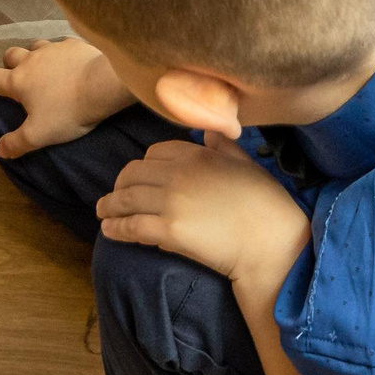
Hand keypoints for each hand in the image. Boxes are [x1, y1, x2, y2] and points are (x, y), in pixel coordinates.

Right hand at [0, 39, 132, 157]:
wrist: (103, 85)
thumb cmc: (67, 111)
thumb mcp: (39, 135)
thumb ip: (16, 143)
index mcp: (18, 80)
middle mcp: (31, 59)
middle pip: (10, 55)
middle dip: (9, 66)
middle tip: (18, 82)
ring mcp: (53, 48)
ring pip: (35, 46)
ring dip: (33, 56)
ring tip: (43, 70)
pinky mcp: (74, 44)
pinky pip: (61, 44)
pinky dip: (60, 53)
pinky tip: (68, 62)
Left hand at [95, 137, 310, 297]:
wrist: (271, 242)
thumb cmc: (266, 204)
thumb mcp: (245, 163)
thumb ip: (223, 146)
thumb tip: (210, 132)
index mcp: (196, 154)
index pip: (155, 153)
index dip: (143, 165)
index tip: (138, 177)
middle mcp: (178, 173)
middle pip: (133, 174)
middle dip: (120, 185)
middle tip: (114, 196)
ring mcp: (171, 201)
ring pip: (126, 199)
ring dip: (110, 206)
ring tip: (103, 213)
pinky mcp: (169, 230)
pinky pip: (131, 226)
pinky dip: (115, 228)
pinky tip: (109, 231)